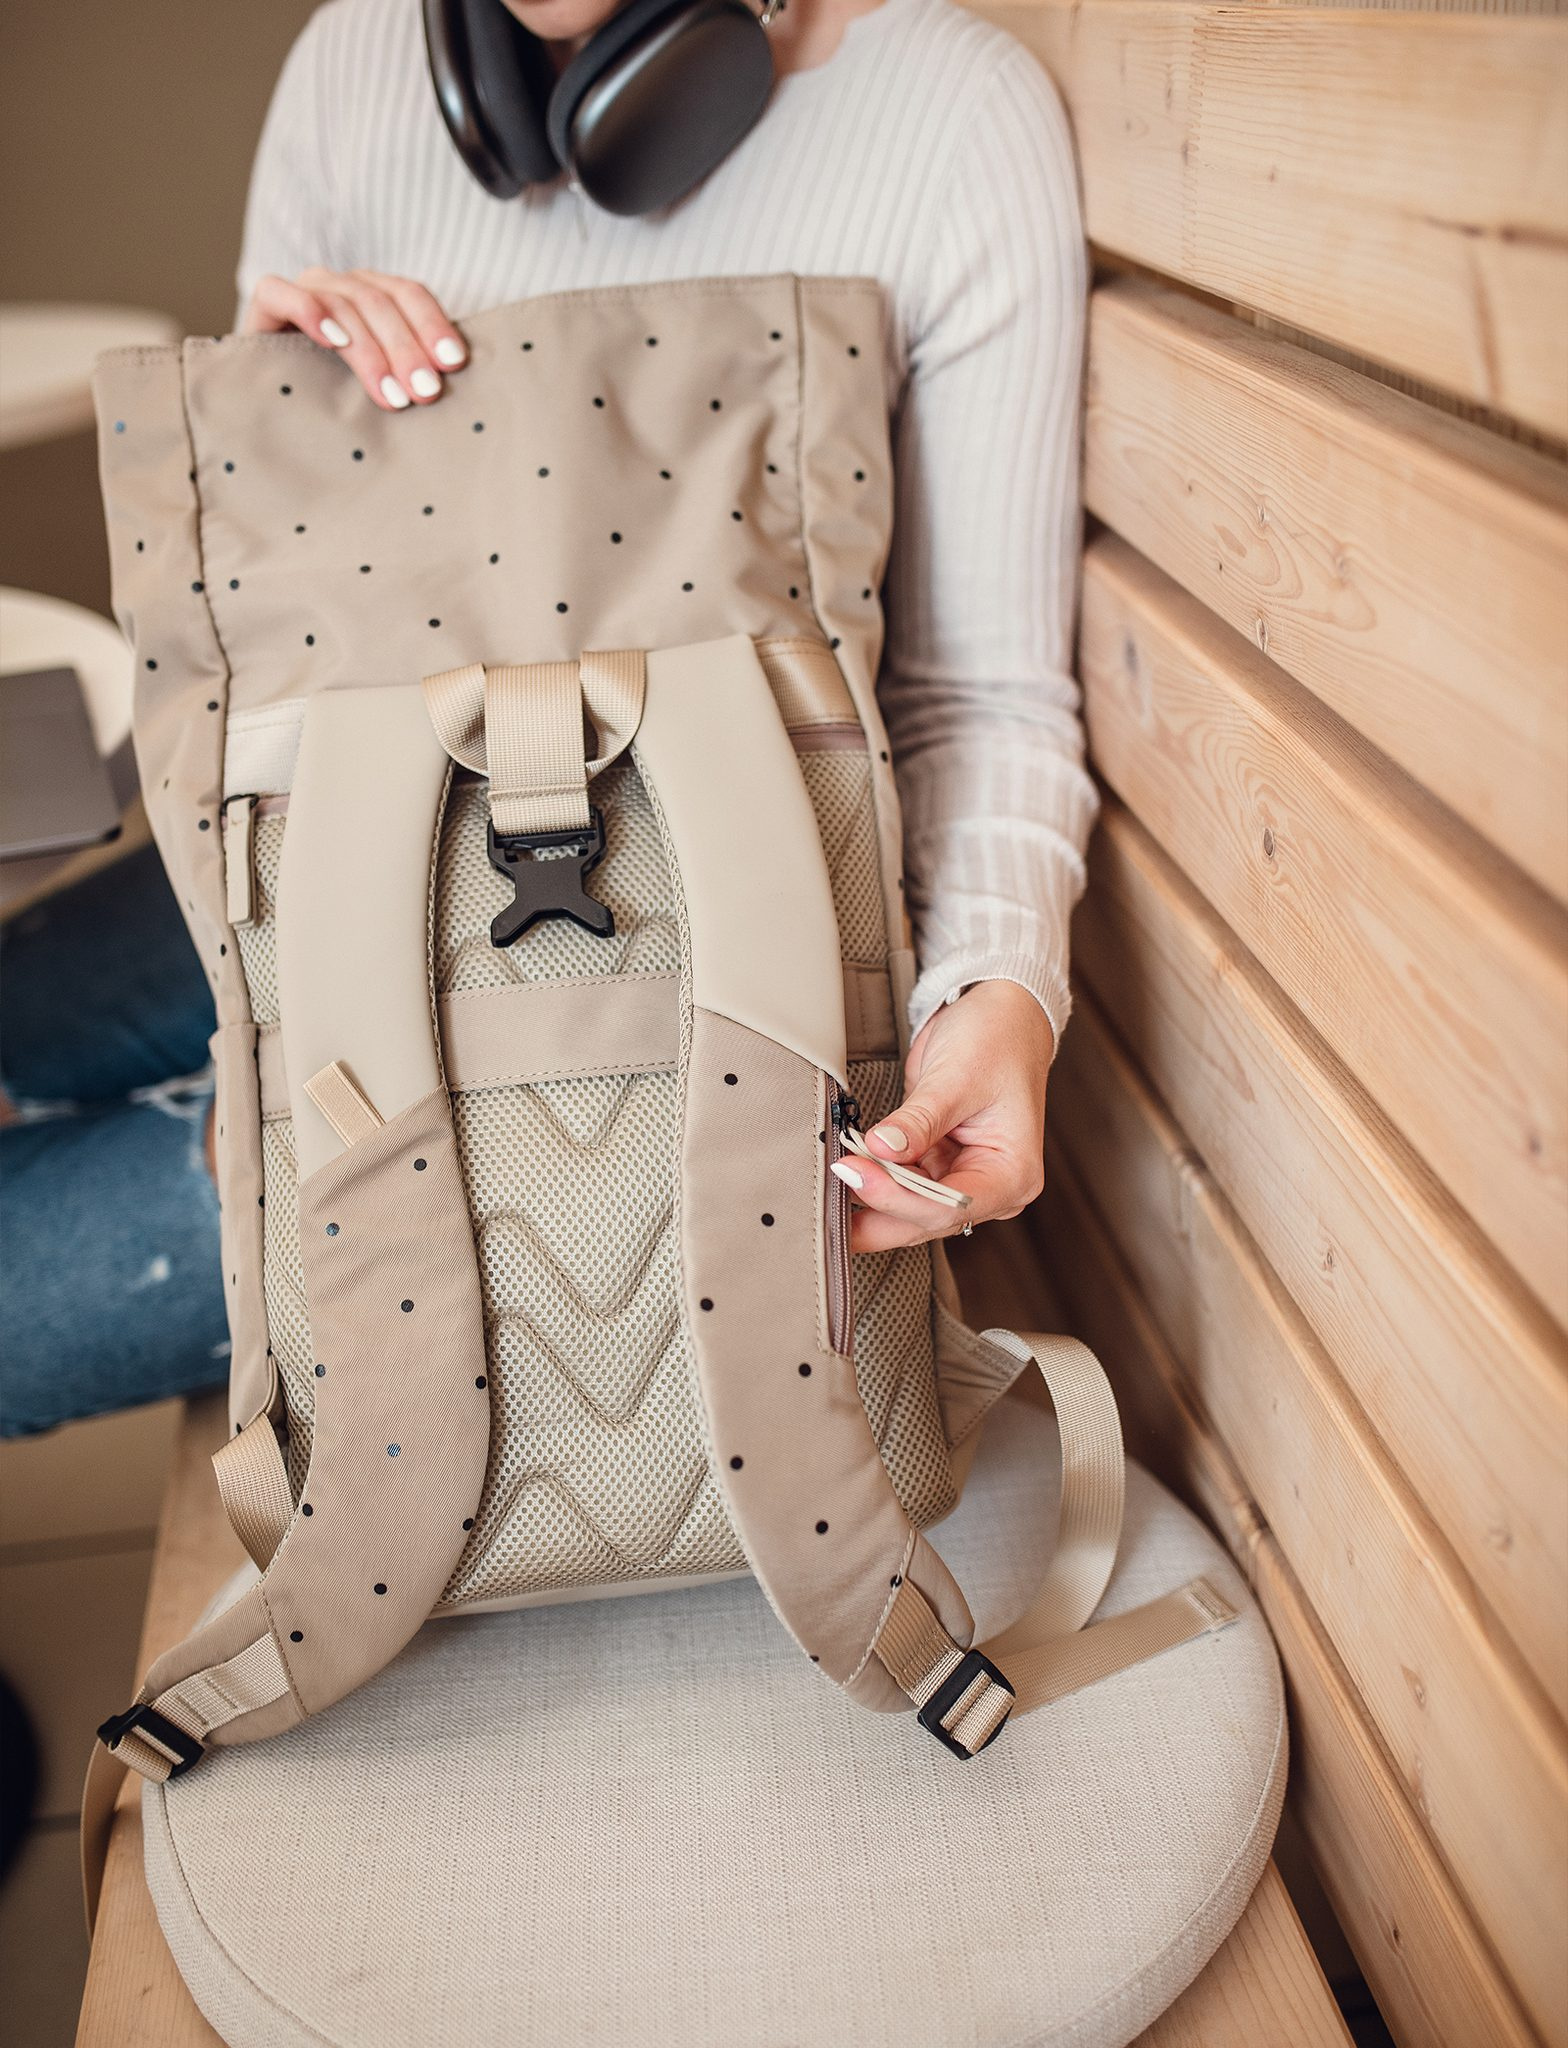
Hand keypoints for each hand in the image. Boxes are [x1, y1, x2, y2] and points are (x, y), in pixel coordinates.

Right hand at [242, 268, 469, 410]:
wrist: (269, 395)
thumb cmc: (335, 393)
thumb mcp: (379, 380)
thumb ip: (407, 373)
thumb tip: (446, 390)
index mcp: (376, 294)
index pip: (410, 294)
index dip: (432, 325)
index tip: (453, 363)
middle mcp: (343, 284)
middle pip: (381, 302)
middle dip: (406, 349)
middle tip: (424, 392)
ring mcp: (305, 288)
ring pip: (343, 304)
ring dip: (370, 351)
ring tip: (389, 394)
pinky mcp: (267, 301)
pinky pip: (283, 293)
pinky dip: (309, 312)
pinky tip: (333, 342)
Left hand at [834, 981, 1052, 1252]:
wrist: (1000, 1017)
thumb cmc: (998, 1040)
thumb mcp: (957, 1077)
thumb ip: (918, 1120)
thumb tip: (880, 1148)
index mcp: (1012, 1174)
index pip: (950, 1205)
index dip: (899, 1196)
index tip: (857, 1171)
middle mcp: (992, 1187)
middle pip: (926, 1219)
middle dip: (878, 1206)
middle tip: (835, 1182)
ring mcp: (962, 1179)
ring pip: (908, 1210)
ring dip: (871, 1196)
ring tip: (834, 1175)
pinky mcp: (937, 1167)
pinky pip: (900, 1186)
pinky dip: (874, 1179)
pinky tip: (847, 1170)